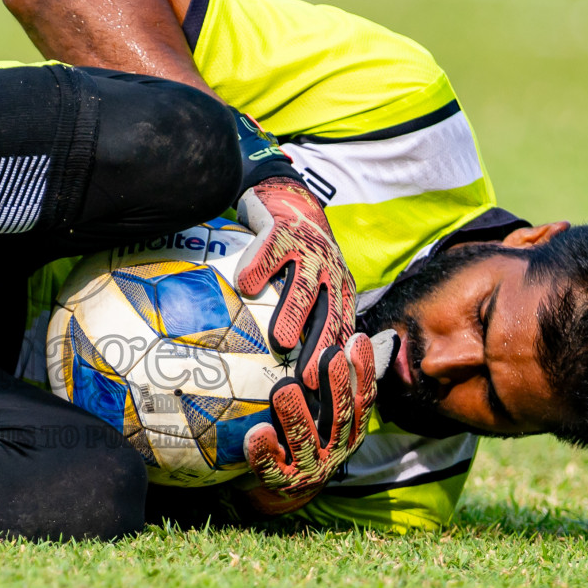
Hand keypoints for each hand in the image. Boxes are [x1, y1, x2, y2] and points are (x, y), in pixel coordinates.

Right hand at [235, 178, 356, 390]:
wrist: (288, 196)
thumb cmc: (299, 250)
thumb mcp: (321, 280)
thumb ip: (316, 313)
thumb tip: (298, 366)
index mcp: (339, 288)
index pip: (342, 328)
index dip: (336, 360)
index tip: (324, 390)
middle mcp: (329, 271)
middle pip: (327, 314)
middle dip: (321, 348)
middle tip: (309, 379)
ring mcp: (307, 250)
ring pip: (302, 286)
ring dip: (293, 314)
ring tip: (281, 340)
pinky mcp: (282, 230)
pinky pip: (269, 252)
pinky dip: (258, 268)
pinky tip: (244, 285)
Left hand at [241, 331, 395, 503]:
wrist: (285, 482)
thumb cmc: (309, 431)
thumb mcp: (329, 407)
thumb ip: (343, 378)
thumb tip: (368, 334)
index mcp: (351, 430)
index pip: (364, 399)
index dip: (364, 371)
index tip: (356, 339)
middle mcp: (336, 450)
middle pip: (340, 418)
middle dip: (335, 386)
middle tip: (328, 354)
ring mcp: (311, 468)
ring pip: (305, 442)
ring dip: (296, 415)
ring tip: (283, 388)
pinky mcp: (283, 482)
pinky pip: (272, 468)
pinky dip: (265, 452)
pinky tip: (257, 431)